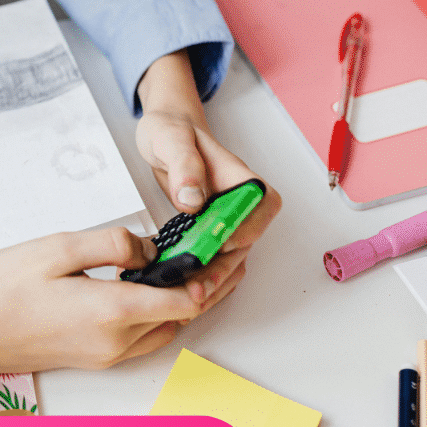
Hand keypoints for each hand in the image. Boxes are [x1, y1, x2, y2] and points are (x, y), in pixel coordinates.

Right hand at [0, 228, 210, 381]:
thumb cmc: (0, 288)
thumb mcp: (58, 248)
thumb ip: (111, 243)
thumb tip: (148, 248)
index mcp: (112, 313)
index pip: (185, 299)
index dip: (212, 274)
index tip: (227, 248)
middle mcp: (115, 342)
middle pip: (183, 319)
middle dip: (212, 288)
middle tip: (232, 258)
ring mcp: (104, 355)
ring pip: (165, 330)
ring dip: (189, 303)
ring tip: (205, 270)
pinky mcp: (92, 357)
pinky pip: (142, 337)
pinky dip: (162, 314)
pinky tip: (158, 290)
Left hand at [130, 51, 280, 310]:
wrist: (164, 133)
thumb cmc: (171, 131)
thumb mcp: (170, 138)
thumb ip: (184, 165)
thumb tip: (193, 199)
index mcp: (236, 174)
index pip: (261, 204)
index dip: (248, 227)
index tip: (221, 243)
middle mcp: (237, 199)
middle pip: (246, 239)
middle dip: (224, 268)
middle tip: (197, 288)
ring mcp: (225, 216)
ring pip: (232, 254)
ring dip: (214, 278)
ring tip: (188, 296)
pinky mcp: (210, 229)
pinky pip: (215, 256)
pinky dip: (202, 274)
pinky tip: (182, 287)